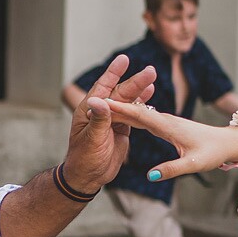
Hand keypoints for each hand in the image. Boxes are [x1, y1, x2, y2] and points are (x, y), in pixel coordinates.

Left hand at [61, 55, 157, 191]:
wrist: (88, 177)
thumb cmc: (83, 159)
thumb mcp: (91, 140)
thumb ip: (98, 120)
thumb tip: (98, 100)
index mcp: (89, 110)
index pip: (103, 87)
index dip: (114, 73)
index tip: (124, 59)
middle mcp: (101, 111)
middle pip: (120, 92)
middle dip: (135, 81)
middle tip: (151, 71)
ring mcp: (112, 119)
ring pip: (128, 100)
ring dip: (140, 89)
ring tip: (153, 77)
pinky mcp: (121, 128)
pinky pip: (132, 112)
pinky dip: (142, 102)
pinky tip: (150, 92)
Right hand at [93, 96, 237, 181]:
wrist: (228, 142)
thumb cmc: (213, 152)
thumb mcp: (193, 164)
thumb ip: (171, 169)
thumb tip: (151, 176)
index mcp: (168, 126)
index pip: (139, 115)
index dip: (119, 109)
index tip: (101, 103)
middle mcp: (165, 120)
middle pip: (135, 111)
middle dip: (114, 106)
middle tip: (91, 102)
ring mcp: (166, 121)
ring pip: (139, 113)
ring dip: (121, 110)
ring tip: (101, 108)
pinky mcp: (168, 124)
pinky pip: (145, 118)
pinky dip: (132, 115)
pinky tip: (122, 116)